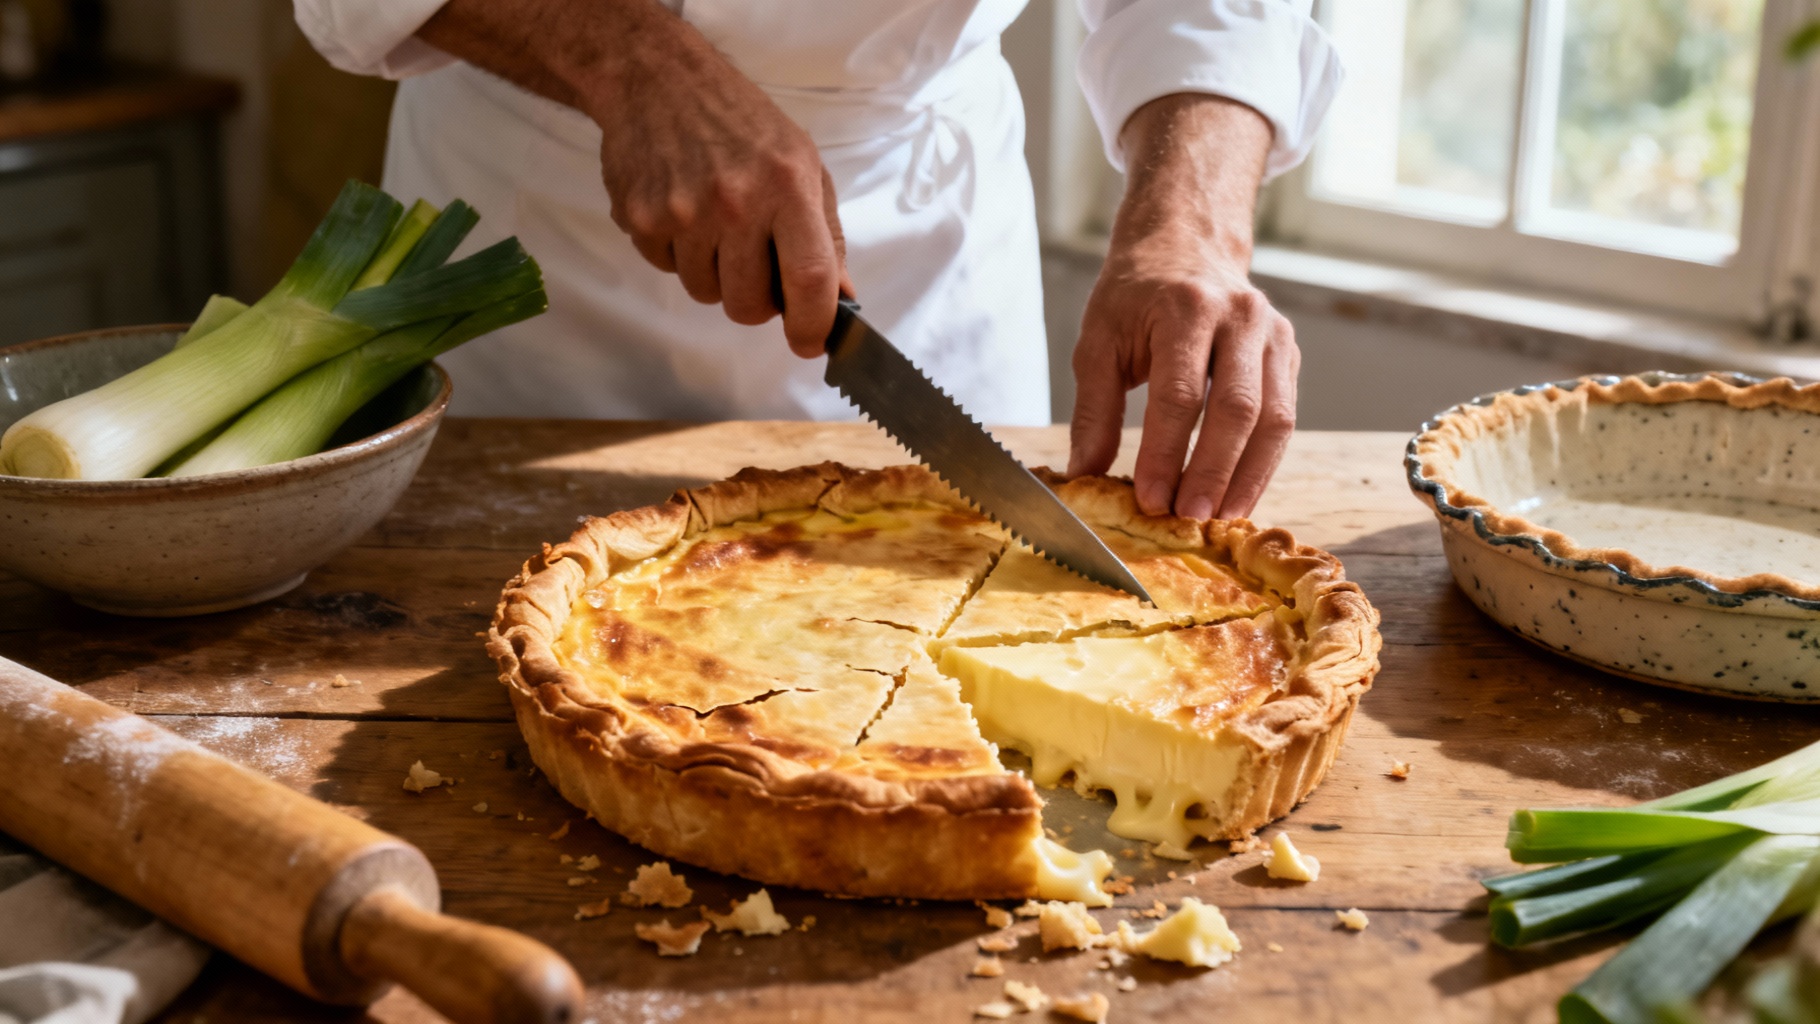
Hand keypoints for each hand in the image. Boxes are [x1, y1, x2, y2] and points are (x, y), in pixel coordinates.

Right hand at [419, 0, 848, 354]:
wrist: (658, 80)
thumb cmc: (742, 123)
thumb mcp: (803, 164)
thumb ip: (825, 234)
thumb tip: (841, 298)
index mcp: (787, 187)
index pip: (810, 278)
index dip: (814, 324)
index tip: (810, 341)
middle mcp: (735, 203)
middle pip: (749, 305)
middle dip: (757, 302)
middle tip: (754, 267)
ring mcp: (683, 213)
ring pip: (705, 294)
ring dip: (714, 274)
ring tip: (714, 225)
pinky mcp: (640, 218)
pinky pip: (667, 270)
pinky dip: (677, 254)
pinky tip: (682, 210)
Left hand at [1067, 94, 1296, 520]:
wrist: (1185, 242)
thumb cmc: (1135, 295)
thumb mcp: (1098, 341)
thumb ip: (1094, 409)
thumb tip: (1085, 475)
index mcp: (1186, 308)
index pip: (1180, 394)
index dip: (1166, 453)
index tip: (1149, 499)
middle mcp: (1240, 317)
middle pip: (1238, 409)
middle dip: (1212, 471)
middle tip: (1189, 518)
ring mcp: (1273, 333)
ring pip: (1274, 418)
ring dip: (1248, 476)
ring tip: (1221, 518)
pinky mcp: (1288, 352)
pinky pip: (1284, 415)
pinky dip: (1263, 460)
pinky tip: (1239, 492)